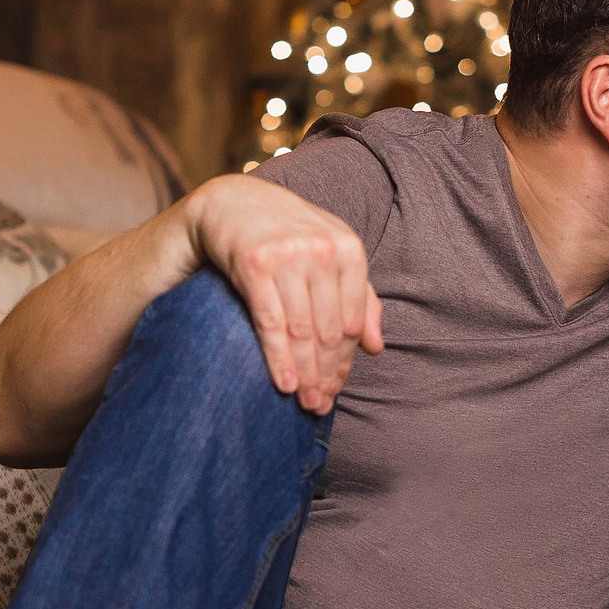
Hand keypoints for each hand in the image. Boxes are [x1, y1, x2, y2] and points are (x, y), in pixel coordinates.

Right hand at [188, 174, 384, 412]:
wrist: (233, 204)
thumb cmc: (288, 236)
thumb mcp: (331, 256)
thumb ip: (359, 298)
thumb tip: (375, 347)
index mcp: (349, 248)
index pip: (352, 321)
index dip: (345, 361)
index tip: (335, 389)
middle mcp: (322, 249)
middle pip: (329, 330)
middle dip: (325, 373)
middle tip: (319, 404)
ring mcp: (288, 255)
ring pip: (302, 330)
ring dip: (305, 373)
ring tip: (305, 402)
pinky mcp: (254, 263)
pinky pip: (271, 322)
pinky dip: (279, 358)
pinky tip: (284, 384)